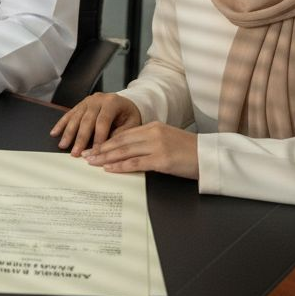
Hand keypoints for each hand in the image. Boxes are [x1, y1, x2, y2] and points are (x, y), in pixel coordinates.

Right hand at [50, 93, 142, 155]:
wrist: (126, 102)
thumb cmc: (129, 115)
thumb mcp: (132, 123)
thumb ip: (122, 133)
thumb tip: (107, 146)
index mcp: (112, 102)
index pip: (103, 122)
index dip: (98, 138)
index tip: (94, 153)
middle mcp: (98, 100)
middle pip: (87, 120)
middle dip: (80, 138)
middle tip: (75, 153)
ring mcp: (88, 101)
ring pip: (76, 117)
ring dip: (68, 133)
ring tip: (63, 145)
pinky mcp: (80, 105)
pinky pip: (69, 114)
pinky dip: (61, 124)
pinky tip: (55, 133)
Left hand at [82, 122, 198, 178]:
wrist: (209, 157)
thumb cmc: (189, 151)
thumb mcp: (167, 140)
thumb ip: (148, 142)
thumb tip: (127, 151)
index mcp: (153, 126)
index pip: (124, 134)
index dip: (106, 141)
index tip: (93, 147)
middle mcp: (153, 133)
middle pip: (120, 141)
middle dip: (100, 149)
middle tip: (85, 155)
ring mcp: (157, 146)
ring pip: (125, 151)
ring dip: (105, 157)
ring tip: (92, 162)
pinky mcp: (162, 159)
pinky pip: (135, 163)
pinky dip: (120, 166)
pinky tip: (109, 168)